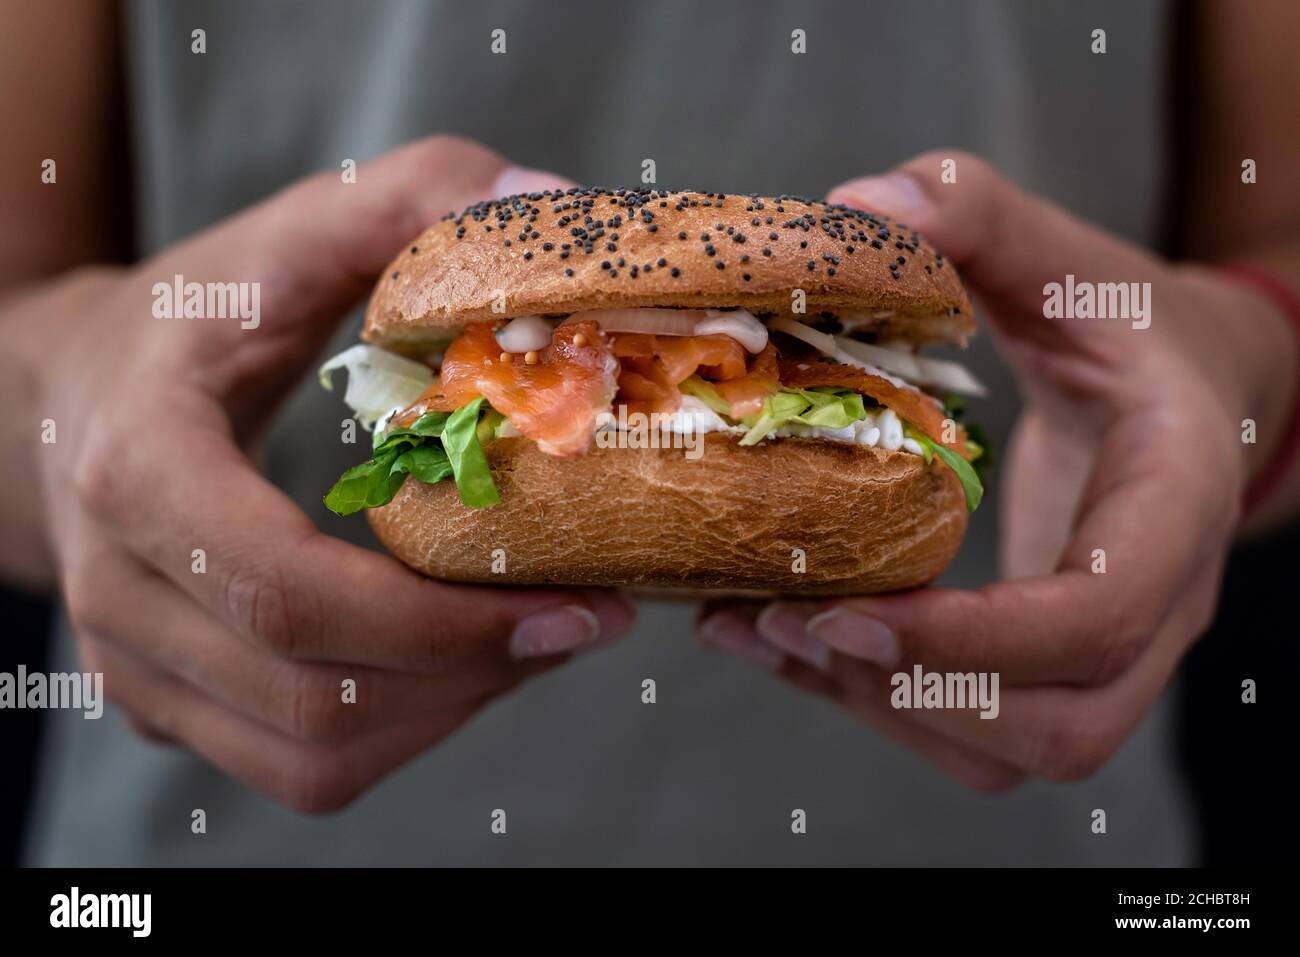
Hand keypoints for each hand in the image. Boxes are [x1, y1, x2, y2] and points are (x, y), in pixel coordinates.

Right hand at [18, 136, 632, 811]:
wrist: (66, 402)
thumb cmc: (189, 316)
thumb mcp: (286, 234)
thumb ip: (417, 196)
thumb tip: (554, 201)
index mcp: (138, 471)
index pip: (290, 591)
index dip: (443, 622)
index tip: (573, 603)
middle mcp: (120, 591)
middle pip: (317, 696)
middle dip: (475, 673)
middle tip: (586, 618)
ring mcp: (134, 664)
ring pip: (313, 756)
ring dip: (451, 713)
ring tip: (538, 638)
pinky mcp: (164, 704)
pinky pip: (301, 765)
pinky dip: (405, 733)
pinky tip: (465, 663)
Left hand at [697, 151, 1294, 789]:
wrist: (1190, 389)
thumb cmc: (1130, 326)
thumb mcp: (1068, 260)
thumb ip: (976, 214)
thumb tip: (851, 202)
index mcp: (1174, 501)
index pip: (1099, 613)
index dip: (975, 639)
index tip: (849, 611)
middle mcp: (1159, 602)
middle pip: (1060, 724)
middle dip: (911, 693)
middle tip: (785, 624)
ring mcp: (1114, 650)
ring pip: (1014, 749)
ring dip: (879, 711)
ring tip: (758, 635)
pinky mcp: (1055, 663)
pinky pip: (979, 731)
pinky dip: (877, 705)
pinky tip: (784, 641)